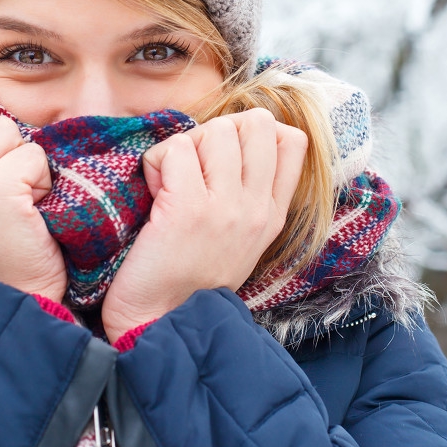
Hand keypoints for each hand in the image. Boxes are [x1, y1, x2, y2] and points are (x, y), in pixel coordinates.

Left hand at [101, 107, 306, 341]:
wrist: (161, 322)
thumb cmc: (189, 277)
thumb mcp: (242, 239)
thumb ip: (251, 193)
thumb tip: (244, 136)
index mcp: (272, 215)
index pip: (292, 141)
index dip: (253, 132)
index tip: (223, 157)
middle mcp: (256, 208)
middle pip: (257, 123)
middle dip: (217, 132)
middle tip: (194, 166)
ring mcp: (226, 208)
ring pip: (215, 131)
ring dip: (184, 147)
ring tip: (171, 183)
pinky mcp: (188, 207)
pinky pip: (174, 149)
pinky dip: (155, 164)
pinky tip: (154, 194)